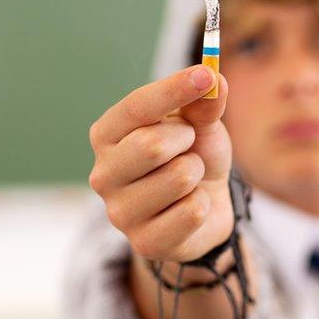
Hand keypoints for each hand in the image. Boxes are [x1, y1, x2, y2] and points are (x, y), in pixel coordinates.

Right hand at [88, 65, 233, 262]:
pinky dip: (203, 205)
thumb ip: (204, 102)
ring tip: (189, 180)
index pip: (137, 107)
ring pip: (180, 177)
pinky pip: (193, 212)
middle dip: (187, 142)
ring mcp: (119, 212)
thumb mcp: (200, 124)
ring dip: (198, 174)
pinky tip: (190, 208)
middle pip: (152, 144)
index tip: (206, 75)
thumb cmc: (192, 155)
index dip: (174, 89)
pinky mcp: (144, 243)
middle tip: (188, 148)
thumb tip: (216, 78)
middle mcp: (103, 174)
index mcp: (107, 134)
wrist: (204, 208)